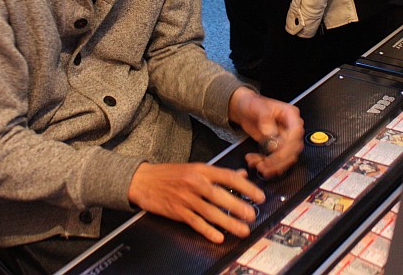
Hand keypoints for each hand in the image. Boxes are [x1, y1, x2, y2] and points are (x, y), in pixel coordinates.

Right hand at [128, 163, 264, 242]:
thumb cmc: (170, 173)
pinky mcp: (177, 212)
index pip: (228, 176)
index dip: (246, 187)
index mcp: (201, 170)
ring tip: (242, 230)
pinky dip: (207, 230)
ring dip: (228, 222)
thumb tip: (242, 174)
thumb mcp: (195, 168)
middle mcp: (195, 183)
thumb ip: (219, 173)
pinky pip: (195, 223)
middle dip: (238, 207)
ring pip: (211, 212)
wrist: (143, 180)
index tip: (259, 195)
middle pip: (220, 196)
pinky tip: (219, 236)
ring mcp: (186, 198)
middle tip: (252, 215)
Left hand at [228, 87, 304, 178]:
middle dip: (279, 159)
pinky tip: (256, 163)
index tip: (276, 151)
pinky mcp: (276, 147)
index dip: (289, 144)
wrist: (243, 109)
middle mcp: (290, 128)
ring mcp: (284, 139)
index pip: (296, 132)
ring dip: (273, 165)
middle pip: (293, 148)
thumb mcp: (258, 107)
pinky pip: (277, 160)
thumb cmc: (253, 103)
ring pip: (286, 158)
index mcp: (290, 115)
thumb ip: (265, 119)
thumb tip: (271, 133)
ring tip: (259, 165)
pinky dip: (267, 165)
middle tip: (266, 163)